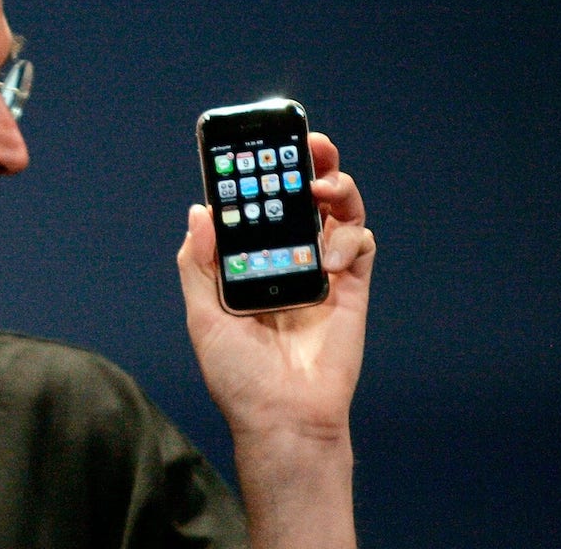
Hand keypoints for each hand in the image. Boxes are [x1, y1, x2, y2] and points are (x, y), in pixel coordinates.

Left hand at [177, 132, 374, 436]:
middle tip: (308, 141)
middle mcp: (286, 259)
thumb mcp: (202, 316)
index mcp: (249, 262)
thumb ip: (199, 263)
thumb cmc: (238, 374)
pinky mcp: (352, 288)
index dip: (260, 174)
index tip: (256, 145)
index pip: (257, 206)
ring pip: (336, 212)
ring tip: (323, 184)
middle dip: (307, 164)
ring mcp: (322, 271)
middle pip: (302, 198)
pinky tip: (332, 256)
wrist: (283, 417)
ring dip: (336, 187)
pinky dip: (351, 237)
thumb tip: (201, 210)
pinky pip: (360, 245)